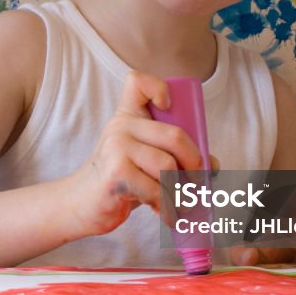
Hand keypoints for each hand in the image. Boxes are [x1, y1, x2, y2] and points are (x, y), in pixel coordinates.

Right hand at [67, 71, 213, 236]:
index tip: (169, 107)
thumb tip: (213, 167)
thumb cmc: (121, 179)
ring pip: (167, 166)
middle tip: (196, 182)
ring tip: (177, 203)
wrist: (82, 203)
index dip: (159, 87)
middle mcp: (121, 127)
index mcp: (128, 116)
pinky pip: (156, 189)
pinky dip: (166, 206)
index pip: (138, 82)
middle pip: (175, 135)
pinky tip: (164, 213)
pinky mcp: (116, 173)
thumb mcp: (144, 158)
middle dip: (195, 163)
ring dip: (179, 191)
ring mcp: (116, 148)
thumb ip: (174, 155)